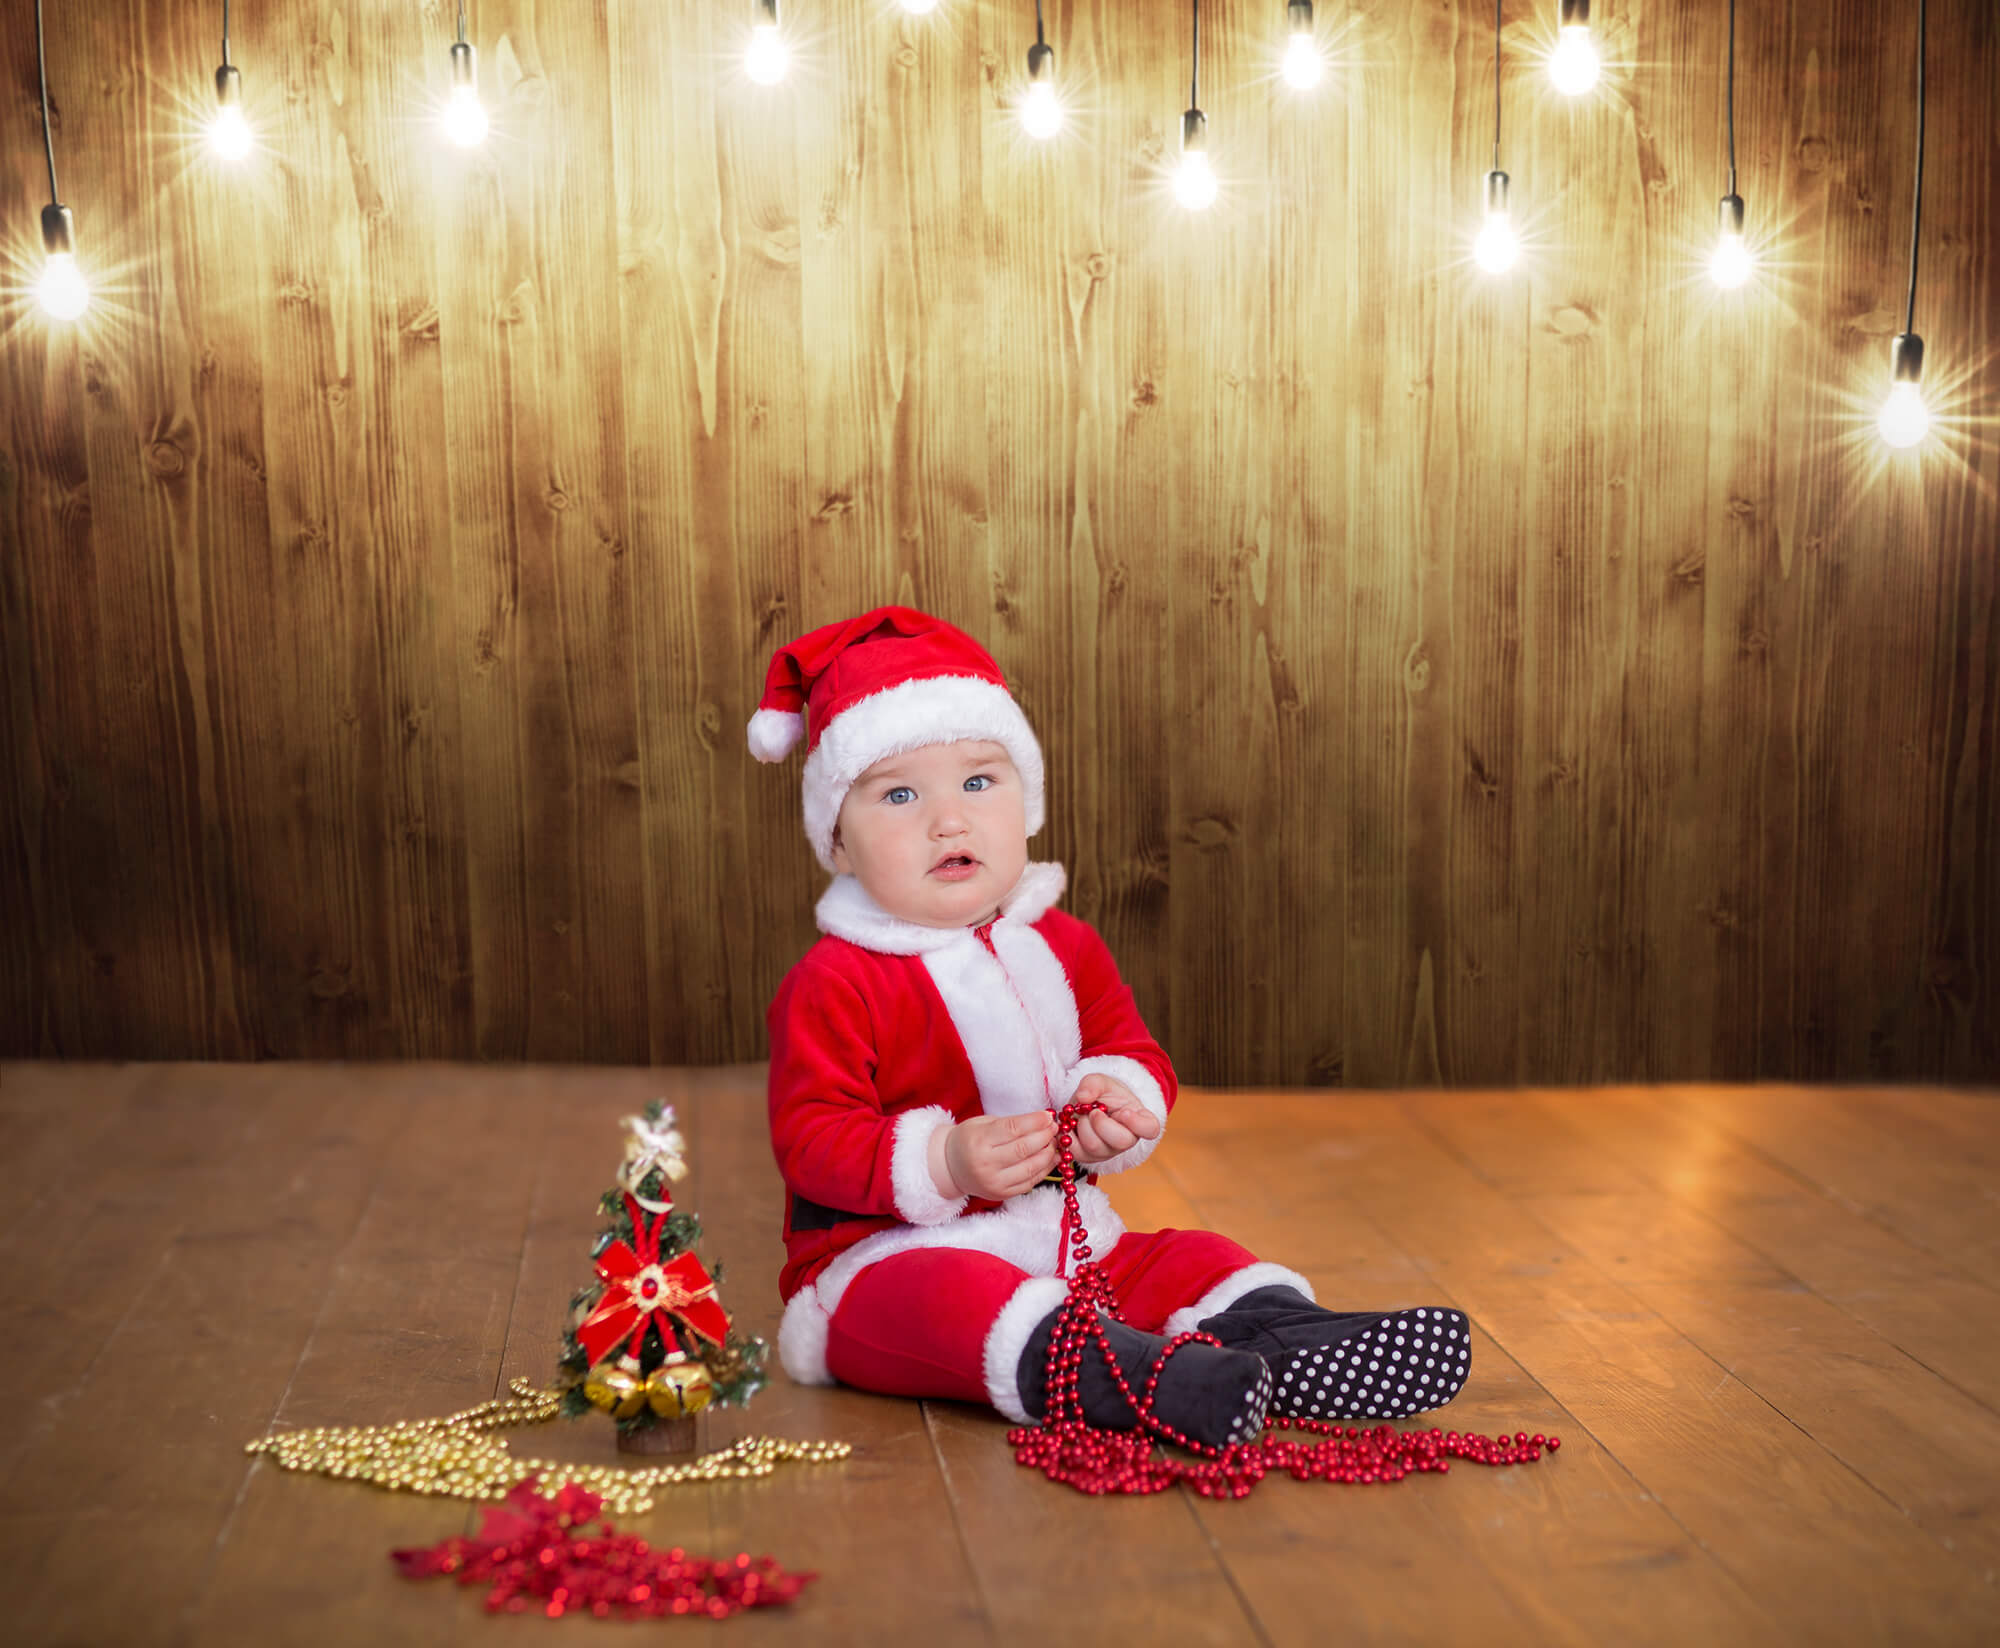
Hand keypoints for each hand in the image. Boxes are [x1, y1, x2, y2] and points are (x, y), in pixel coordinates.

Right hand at [933, 1111, 1057, 1200]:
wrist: (950, 1167)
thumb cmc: (968, 1140)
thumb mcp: (982, 1124)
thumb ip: (1010, 1123)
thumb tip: (1042, 1120)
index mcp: (978, 1141)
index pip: (1013, 1129)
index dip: (1035, 1122)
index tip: (1048, 1115)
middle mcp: (985, 1164)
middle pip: (1024, 1149)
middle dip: (1045, 1136)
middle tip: (1054, 1128)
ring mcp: (994, 1182)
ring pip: (1030, 1168)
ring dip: (1048, 1153)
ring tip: (1054, 1142)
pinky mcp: (1001, 1194)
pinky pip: (1030, 1182)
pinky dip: (1044, 1169)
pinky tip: (1050, 1158)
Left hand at [1067, 1074, 1161, 1164]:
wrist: (1090, 1106)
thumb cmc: (1104, 1094)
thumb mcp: (1101, 1081)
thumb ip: (1093, 1084)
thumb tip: (1082, 1097)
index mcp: (1140, 1119)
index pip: (1150, 1129)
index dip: (1138, 1123)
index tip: (1125, 1112)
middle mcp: (1128, 1140)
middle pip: (1120, 1141)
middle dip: (1101, 1122)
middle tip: (1093, 1111)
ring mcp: (1108, 1152)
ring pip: (1094, 1147)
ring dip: (1083, 1126)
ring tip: (1084, 1115)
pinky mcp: (1089, 1158)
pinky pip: (1076, 1152)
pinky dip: (1069, 1135)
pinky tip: (1073, 1125)